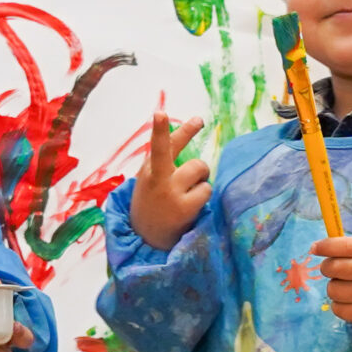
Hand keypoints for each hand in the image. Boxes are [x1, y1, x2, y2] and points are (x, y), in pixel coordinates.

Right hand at [130, 113, 212, 252]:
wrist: (145, 238)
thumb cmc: (153, 202)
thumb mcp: (151, 179)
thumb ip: (165, 158)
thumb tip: (189, 129)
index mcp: (149, 170)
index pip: (156, 145)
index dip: (160, 129)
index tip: (160, 113)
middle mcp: (157, 178)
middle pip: (173, 149)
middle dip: (187, 132)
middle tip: (199, 120)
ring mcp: (171, 193)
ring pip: (199, 168)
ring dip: (201, 176)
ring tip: (189, 190)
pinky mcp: (184, 208)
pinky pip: (206, 189)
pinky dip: (203, 194)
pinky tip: (192, 205)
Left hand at [311, 235, 351, 328]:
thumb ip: (351, 247)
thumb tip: (315, 247)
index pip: (344, 246)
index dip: (325, 247)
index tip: (315, 248)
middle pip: (333, 268)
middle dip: (328, 268)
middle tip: (336, 271)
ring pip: (332, 290)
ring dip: (335, 288)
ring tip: (350, 288)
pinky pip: (337, 309)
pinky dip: (340, 305)